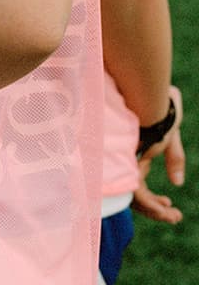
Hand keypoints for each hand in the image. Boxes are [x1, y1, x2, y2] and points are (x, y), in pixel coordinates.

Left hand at [134, 85, 184, 224]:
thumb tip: (176, 182)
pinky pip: (136, 190)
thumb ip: (173, 156)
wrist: (149, 86)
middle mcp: (126, 157)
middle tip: (175, 217)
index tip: (171, 207)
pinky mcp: (130, 160)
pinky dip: (150, 203)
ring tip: (172, 217)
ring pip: (135, 195)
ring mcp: (125, 159)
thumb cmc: (159, 105)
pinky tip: (165, 209)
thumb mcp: (169, 134)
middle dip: (155, 209)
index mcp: (134, 152)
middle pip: (135, 192)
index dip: (153, 202)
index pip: (138, 185)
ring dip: (154, 210)